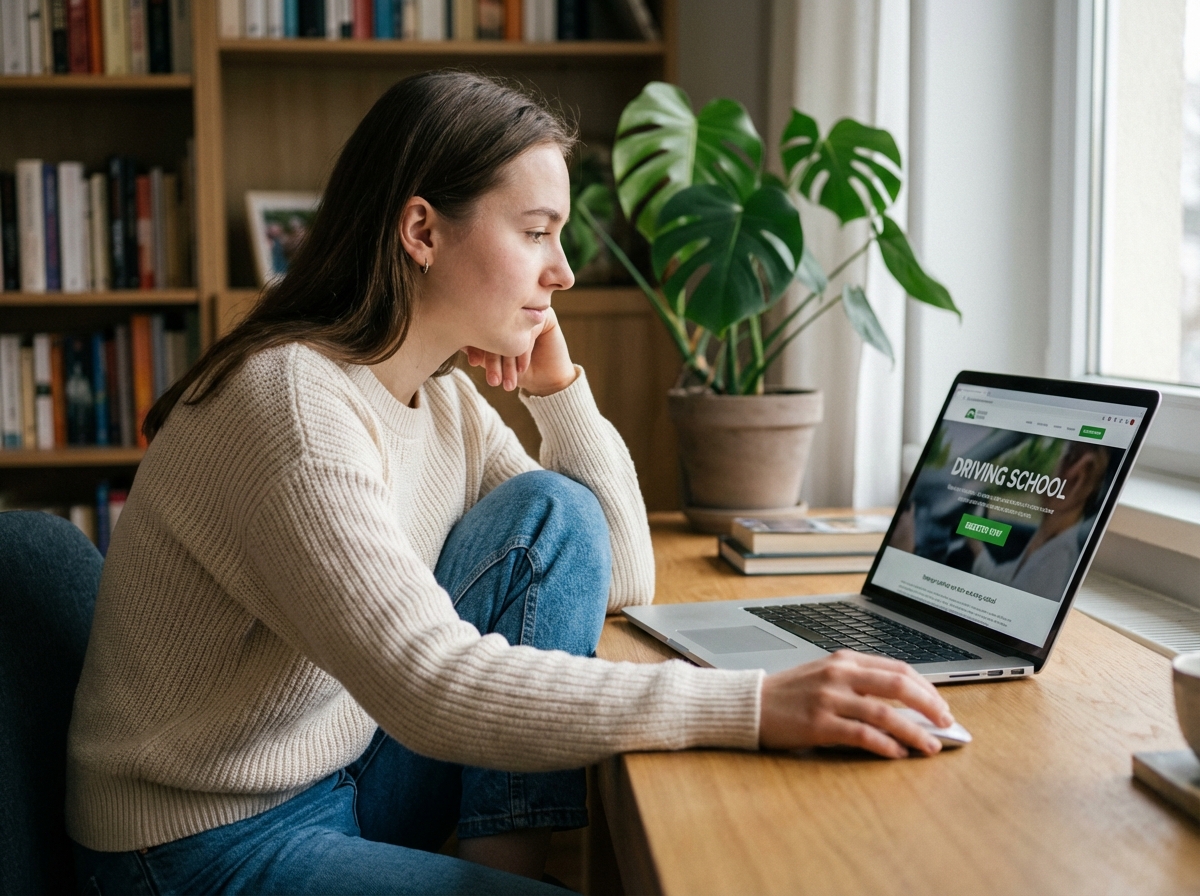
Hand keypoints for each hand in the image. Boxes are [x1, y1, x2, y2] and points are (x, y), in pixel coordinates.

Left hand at [465, 308, 576, 395]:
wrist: (545, 380)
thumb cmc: (514, 371)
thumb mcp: (493, 362)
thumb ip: (479, 352)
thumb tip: (460, 344)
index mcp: (495, 315)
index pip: (481, 326)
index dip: (477, 345)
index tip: (474, 363)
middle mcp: (511, 309)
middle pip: (497, 329)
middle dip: (494, 358)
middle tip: (493, 380)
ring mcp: (529, 310)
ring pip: (514, 332)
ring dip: (509, 360)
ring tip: (507, 382)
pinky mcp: (546, 316)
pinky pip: (530, 332)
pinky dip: (524, 353)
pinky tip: (522, 369)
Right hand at [759, 650, 954, 757]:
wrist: (751, 704)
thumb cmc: (790, 694)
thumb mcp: (825, 676)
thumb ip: (860, 684)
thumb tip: (904, 707)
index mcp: (844, 660)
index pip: (897, 668)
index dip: (926, 688)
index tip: (941, 706)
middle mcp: (839, 675)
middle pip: (898, 685)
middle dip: (929, 706)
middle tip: (946, 723)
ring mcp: (829, 698)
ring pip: (885, 713)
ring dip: (914, 731)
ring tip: (930, 746)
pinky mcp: (819, 723)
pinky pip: (862, 735)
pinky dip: (885, 745)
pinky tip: (897, 753)